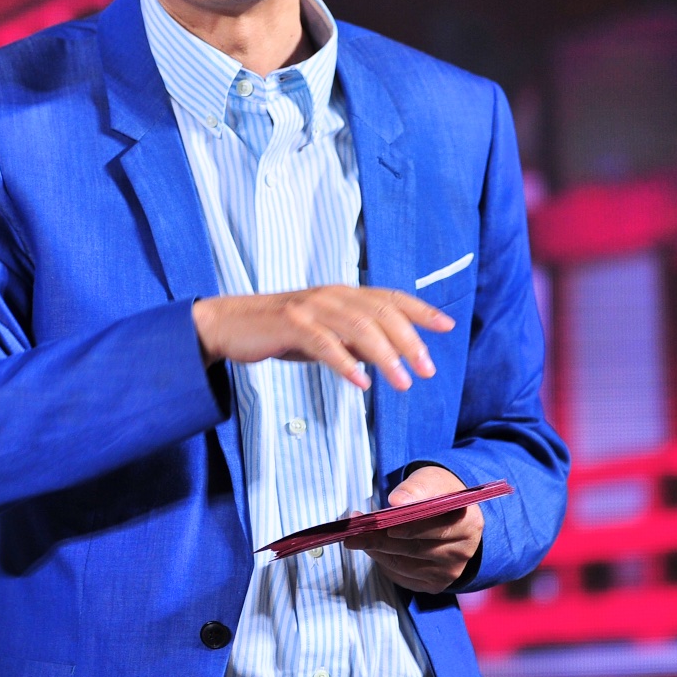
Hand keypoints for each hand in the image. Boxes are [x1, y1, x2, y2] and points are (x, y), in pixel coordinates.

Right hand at [191, 287, 452, 391]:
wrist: (229, 324)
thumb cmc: (279, 330)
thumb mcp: (324, 333)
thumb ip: (353, 339)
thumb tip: (387, 355)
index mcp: (343, 294)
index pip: (390, 298)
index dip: (420, 310)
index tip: (447, 326)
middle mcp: (332, 295)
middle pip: (382, 313)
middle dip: (410, 342)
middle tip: (427, 370)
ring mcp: (311, 307)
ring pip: (359, 327)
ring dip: (385, 356)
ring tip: (402, 382)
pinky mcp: (290, 324)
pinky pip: (324, 343)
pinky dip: (345, 362)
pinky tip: (360, 382)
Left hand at [352, 465, 482, 592]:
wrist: (450, 515)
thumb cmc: (438, 494)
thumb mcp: (430, 480)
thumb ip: (415, 488)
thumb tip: (397, 501)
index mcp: (468, 523)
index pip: (434, 528)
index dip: (407, 526)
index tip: (379, 521)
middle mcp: (463, 552)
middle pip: (414, 549)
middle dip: (379, 539)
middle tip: (352, 532)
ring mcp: (449, 572)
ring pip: (404, 565)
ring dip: (376, 552)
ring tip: (356, 538)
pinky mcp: (435, 584)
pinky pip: (402, 577)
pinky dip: (383, 564)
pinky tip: (373, 550)